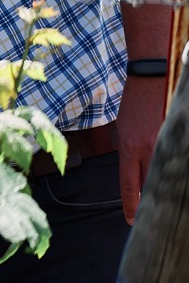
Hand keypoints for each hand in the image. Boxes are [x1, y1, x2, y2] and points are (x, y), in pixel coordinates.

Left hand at [116, 74, 166, 222]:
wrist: (151, 79)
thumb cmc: (134, 104)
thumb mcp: (122, 130)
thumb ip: (128, 153)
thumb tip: (134, 175)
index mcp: (128, 147)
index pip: (129, 185)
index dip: (130, 205)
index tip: (131, 220)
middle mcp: (148, 149)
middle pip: (150, 186)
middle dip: (149, 204)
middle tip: (148, 218)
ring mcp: (166, 144)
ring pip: (165, 177)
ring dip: (164, 191)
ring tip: (162, 204)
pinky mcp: (178, 139)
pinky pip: (177, 162)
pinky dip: (174, 174)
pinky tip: (174, 182)